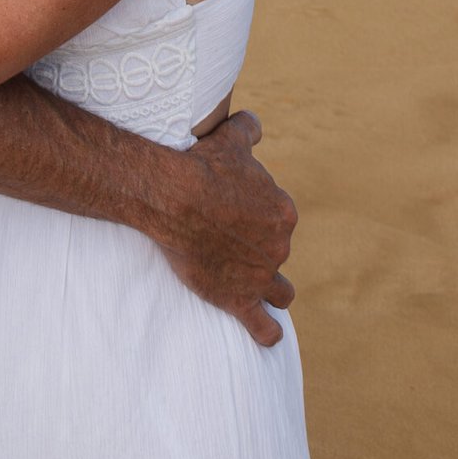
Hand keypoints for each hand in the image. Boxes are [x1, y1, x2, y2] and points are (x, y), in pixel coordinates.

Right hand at [152, 112, 297, 345]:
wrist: (174, 197)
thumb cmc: (202, 166)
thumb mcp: (230, 140)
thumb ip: (249, 130)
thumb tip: (255, 124)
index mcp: (283, 213)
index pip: (279, 221)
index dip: (258, 218)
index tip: (236, 215)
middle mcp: (279, 246)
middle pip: (276, 253)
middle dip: (260, 250)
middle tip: (230, 242)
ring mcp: (260, 276)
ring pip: (279, 291)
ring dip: (271, 290)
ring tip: (258, 289)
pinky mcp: (239, 299)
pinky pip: (263, 325)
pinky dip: (267, 332)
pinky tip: (268, 334)